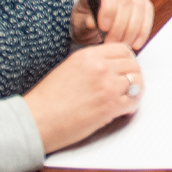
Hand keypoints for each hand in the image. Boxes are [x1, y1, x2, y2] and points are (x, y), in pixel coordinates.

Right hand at [24, 41, 142, 152]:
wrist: (33, 121)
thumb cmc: (46, 99)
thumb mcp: (68, 69)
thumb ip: (91, 64)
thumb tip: (114, 67)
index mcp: (88, 55)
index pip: (123, 49)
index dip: (127, 61)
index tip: (125, 70)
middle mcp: (100, 67)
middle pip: (133, 65)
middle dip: (133, 76)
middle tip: (128, 87)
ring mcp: (106, 86)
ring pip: (137, 82)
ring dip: (135, 91)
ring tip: (127, 99)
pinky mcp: (110, 106)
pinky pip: (134, 101)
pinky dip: (132, 106)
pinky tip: (123, 110)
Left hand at [72, 0, 153, 47]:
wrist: (94, 22)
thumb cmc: (85, 20)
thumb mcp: (79, 22)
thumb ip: (84, 22)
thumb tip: (91, 22)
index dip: (108, 10)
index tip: (103, 28)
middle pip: (126, 0)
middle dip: (120, 25)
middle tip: (112, 42)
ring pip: (139, 7)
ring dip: (132, 30)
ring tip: (123, 45)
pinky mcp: (144, 2)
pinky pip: (148, 14)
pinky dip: (143, 30)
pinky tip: (136, 43)